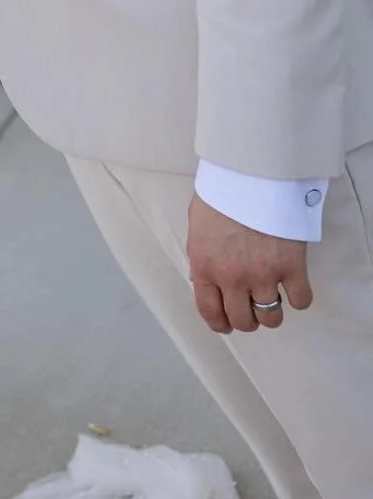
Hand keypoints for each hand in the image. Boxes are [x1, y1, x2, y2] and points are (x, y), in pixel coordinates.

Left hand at [187, 193, 312, 333]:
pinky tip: (294, 286)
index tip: (227, 324)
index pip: (210, 312)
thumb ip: (201, 257)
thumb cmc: (221, 193)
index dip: (220, 324)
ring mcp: (263, 274)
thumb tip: (203, 281)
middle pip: (243, 321)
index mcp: (204, 266)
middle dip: (247, 319)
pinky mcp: (291, 266)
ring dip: (271, 312)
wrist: (250, 173)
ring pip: (271, 318)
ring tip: (271, 297)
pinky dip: (299, 298)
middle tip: (252, 309)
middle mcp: (232, 277)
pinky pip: (301, 300)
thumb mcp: (197, 226)